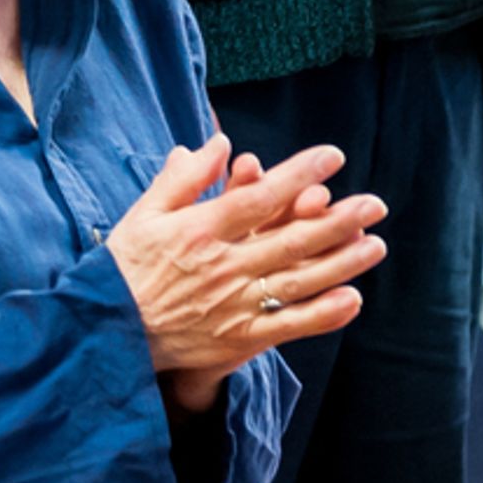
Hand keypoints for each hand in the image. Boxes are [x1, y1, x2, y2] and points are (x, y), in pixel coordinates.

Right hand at [106, 137, 387, 393]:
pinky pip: (287, 327)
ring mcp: (233, 306)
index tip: (332, 157)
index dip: (298, 176)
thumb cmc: (126, 267)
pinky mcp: (237, 341)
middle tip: (375, 204)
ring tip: (375, 245)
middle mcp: (222, 267)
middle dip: (337, 220)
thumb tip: (217, 142)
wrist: (107, 335)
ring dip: (340, 264)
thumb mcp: (144, 213)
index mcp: (199, 231)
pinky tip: (352, 299)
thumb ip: (183, 178)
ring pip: (296, 282)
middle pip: (289, 240)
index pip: (258, 198)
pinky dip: (321, 315)